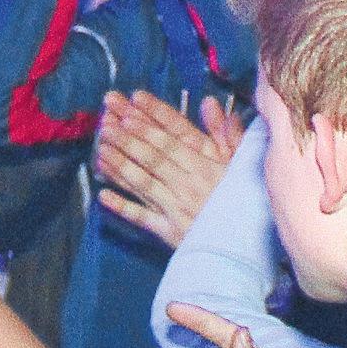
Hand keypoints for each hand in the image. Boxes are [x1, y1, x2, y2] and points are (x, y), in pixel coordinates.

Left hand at [96, 90, 240, 246]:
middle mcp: (188, 184)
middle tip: (107, 120)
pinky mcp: (169, 231)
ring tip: (101, 147)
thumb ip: (226, 134)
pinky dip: (122, 206)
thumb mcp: (242, 167)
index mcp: (206, 166)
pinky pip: (142, 217)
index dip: (153, 116)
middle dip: (128, 136)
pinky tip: (103, 195)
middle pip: (153, 156)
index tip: (134, 99)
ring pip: (143, 182)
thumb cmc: (245, 204)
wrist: (245, 248)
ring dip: (120, 164)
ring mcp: (176, 207)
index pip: (175, 135)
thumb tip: (210, 103)